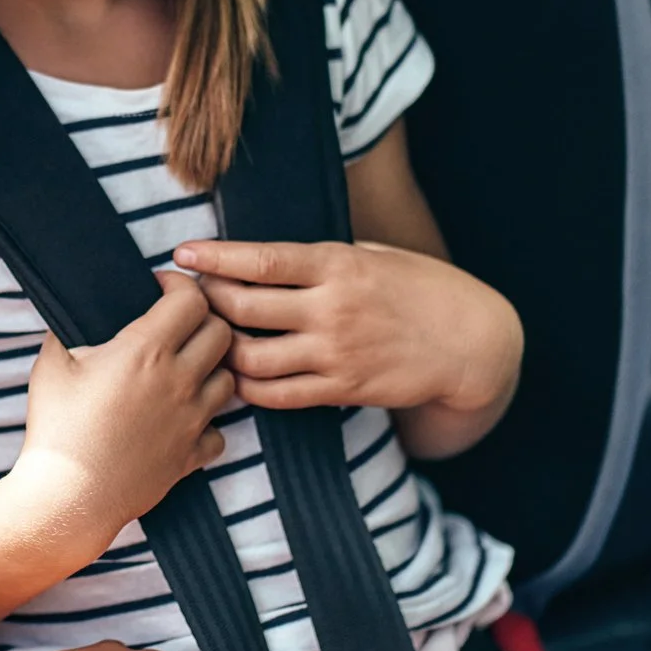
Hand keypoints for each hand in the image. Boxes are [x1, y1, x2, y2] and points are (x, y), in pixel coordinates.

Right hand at [0, 273, 234, 557]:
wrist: (68, 497)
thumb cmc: (57, 429)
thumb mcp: (51, 364)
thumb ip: (68, 329)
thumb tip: (74, 314)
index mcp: (145, 351)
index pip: (191, 299)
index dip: (179, 285)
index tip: (161, 288)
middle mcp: (178, 382)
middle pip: (222, 333)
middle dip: (204, 320)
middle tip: (179, 325)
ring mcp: (190, 421)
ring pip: (229, 380)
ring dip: (211, 369)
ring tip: (183, 370)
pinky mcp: (191, 456)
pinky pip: (219, 431)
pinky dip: (207, 423)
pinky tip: (181, 420)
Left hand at [174, 239, 519, 453]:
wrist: (469, 340)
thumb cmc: (418, 286)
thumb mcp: (372, 254)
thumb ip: (320, 259)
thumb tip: (260, 259)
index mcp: (338, 265)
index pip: (261, 260)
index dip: (214, 258)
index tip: (181, 254)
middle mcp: (332, 309)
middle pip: (243, 309)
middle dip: (203, 302)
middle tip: (183, 297)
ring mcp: (335, 354)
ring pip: (251, 359)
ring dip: (219, 350)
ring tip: (205, 339)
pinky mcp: (341, 389)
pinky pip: (277, 396)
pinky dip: (246, 388)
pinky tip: (234, 375)